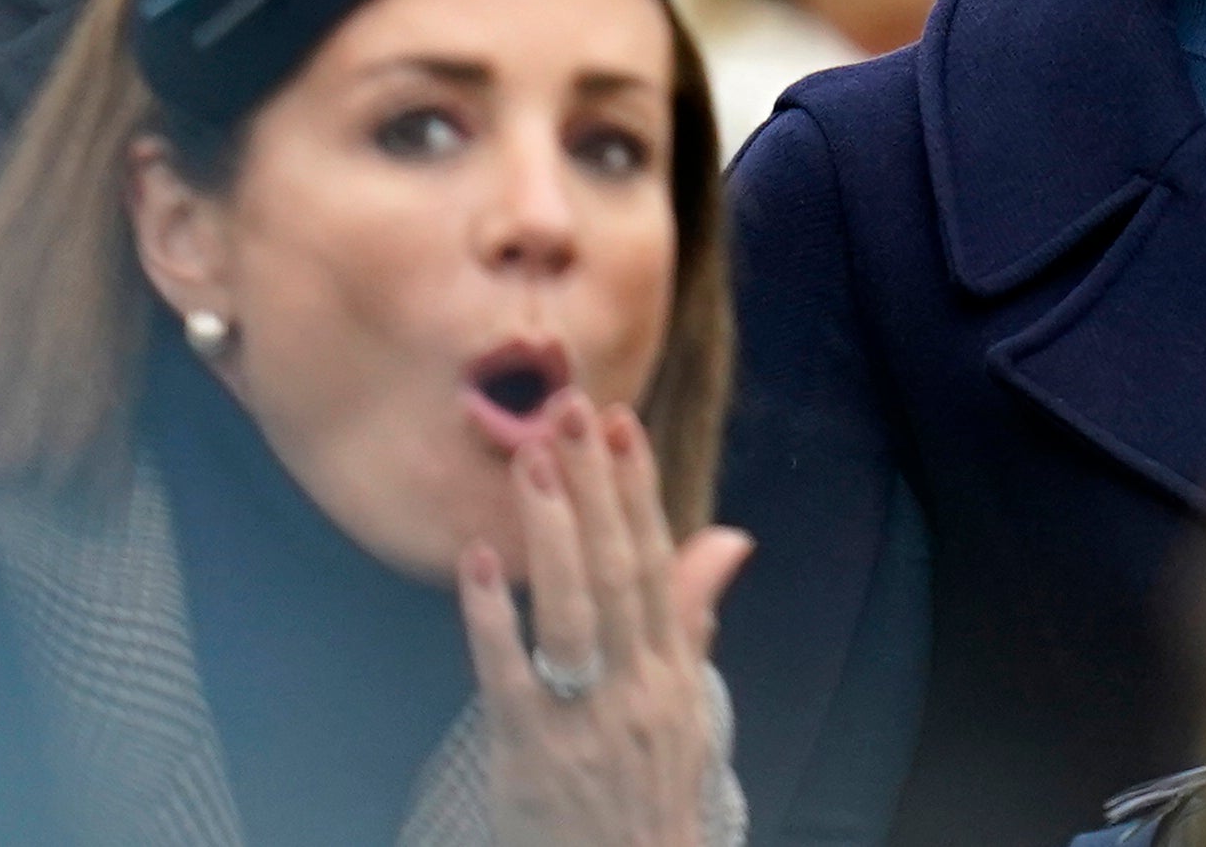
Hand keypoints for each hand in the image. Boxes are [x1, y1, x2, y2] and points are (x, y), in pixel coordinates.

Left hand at [455, 391, 753, 846]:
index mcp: (670, 672)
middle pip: (618, 571)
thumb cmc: (647, 795)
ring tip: (530, 461)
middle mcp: (636, 689)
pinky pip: (507, 676)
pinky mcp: (532, 755)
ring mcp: (585, 721)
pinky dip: (492, 617)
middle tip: (569, 409)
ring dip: (552, 532)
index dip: (637, 489)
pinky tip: (475, 562)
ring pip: (572, 613)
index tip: (619, 422)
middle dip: (594, 486)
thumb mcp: (685, 706)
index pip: (656, 562)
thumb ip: (692, 617)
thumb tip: (730, 536)